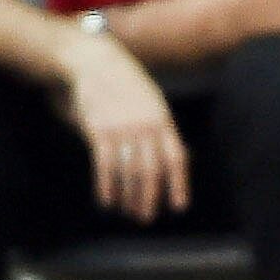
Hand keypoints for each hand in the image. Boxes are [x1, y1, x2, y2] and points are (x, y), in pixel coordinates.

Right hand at [57, 25, 188, 221]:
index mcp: (162, 121)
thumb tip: (182, 159)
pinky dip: (106, 186)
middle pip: (151, 172)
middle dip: (149, 198)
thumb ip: (165, 131)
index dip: (178, 184)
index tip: (178, 206)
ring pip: (128, 172)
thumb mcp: (154, 102)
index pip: (175, 158)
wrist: (96, 62)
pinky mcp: (99, 130)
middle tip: (146, 217)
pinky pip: (105, 165)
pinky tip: (108, 201)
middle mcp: (144, 127)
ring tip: (127, 211)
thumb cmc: (129, 86)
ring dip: (128, 197)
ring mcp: (121, 129)